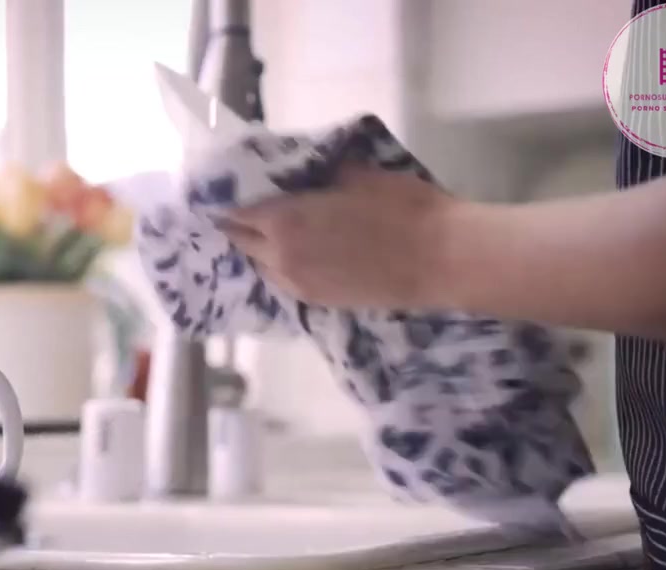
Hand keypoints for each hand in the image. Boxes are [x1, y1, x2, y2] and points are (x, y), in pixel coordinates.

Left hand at [222, 162, 461, 308]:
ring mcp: (297, 284)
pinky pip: (284, 282)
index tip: (226, 194)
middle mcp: (280, 256)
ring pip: (262, 266)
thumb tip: (306, 172)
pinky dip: (281, 267)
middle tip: (244, 213)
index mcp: (283, 220)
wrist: (439, 259)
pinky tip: (293, 256)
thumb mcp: (358, 175)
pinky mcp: (318, 302)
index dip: (228, 204)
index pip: (237, 213)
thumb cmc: (401, 208)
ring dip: (261, 250)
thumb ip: (321, 174)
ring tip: (270, 234)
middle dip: (239, 227)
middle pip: (242, 242)